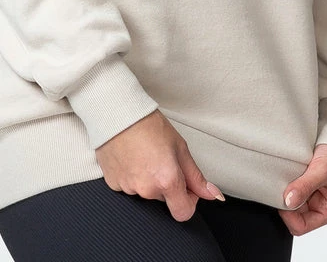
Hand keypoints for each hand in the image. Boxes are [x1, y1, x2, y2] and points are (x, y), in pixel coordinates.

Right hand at [95, 109, 225, 222]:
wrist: (119, 113)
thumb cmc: (149, 125)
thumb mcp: (180, 147)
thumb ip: (196, 176)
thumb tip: (213, 194)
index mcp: (167, 181)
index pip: (183, 213)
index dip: (189, 201)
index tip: (186, 185)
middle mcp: (146, 189)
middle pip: (164, 199)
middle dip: (167, 184)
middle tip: (161, 158)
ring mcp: (128, 188)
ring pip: (146, 192)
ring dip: (148, 179)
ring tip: (144, 154)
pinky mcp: (113, 184)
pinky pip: (129, 186)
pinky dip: (132, 176)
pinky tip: (131, 157)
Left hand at [277, 143, 326, 235]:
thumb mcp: (322, 171)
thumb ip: (305, 186)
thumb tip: (288, 202)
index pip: (301, 226)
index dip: (289, 215)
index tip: (284, 197)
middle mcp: (321, 208)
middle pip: (294, 216)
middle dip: (288, 202)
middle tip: (287, 184)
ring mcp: (313, 199)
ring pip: (292, 204)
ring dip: (288, 192)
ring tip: (292, 177)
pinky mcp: (308, 189)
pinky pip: (293, 192)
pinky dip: (289, 185)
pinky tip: (292, 175)